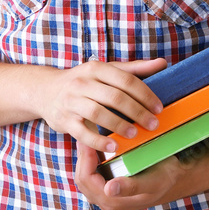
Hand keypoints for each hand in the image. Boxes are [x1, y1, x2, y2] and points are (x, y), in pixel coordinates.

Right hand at [38, 58, 166, 151]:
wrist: (45, 90)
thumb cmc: (83, 81)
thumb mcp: (105, 70)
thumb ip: (134, 69)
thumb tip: (162, 63)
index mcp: (96, 68)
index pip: (125, 80)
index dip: (144, 94)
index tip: (158, 108)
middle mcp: (82, 82)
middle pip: (114, 97)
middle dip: (137, 112)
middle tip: (153, 124)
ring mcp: (72, 102)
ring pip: (98, 113)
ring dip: (120, 125)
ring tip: (135, 134)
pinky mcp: (64, 120)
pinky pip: (83, 133)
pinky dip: (99, 141)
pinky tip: (114, 146)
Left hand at [75, 142, 185, 209]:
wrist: (174, 179)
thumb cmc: (164, 179)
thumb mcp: (151, 182)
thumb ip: (130, 187)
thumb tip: (109, 189)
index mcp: (113, 202)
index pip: (86, 179)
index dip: (84, 157)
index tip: (87, 138)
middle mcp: (107, 202)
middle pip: (82, 177)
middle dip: (83, 155)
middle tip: (86, 134)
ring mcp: (107, 195)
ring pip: (86, 175)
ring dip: (86, 156)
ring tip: (89, 137)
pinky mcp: (109, 187)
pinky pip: (93, 173)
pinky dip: (92, 159)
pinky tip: (97, 145)